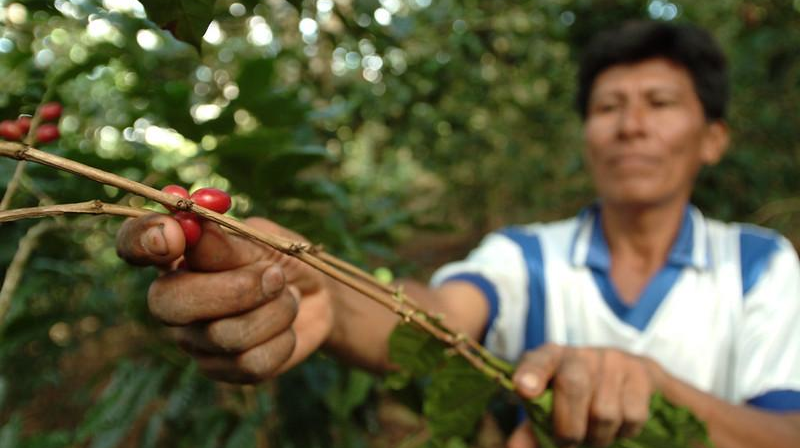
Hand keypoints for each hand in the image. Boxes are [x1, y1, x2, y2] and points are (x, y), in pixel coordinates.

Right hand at [116, 213, 333, 382]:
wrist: (319, 298)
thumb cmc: (283, 261)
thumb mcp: (264, 241)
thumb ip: (230, 240)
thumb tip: (194, 224)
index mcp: (178, 256)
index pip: (134, 243)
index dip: (142, 239)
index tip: (174, 234)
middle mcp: (174, 299)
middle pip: (168, 303)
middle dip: (231, 290)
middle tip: (275, 275)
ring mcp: (194, 339)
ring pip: (221, 336)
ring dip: (273, 311)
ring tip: (287, 296)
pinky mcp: (222, 370)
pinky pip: (249, 364)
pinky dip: (282, 340)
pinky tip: (286, 326)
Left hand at [508, 343, 660, 447]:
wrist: (633, 385)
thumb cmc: (581, 402)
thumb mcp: (553, 411)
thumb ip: (531, 430)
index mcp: (550, 359)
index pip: (537, 361)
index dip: (531, 374)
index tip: (524, 389)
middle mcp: (581, 354)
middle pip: (572, 386)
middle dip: (569, 427)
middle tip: (569, 442)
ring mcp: (613, 359)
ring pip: (604, 411)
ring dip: (599, 436)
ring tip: (595, 435)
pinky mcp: (643, 371)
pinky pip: (632, 415)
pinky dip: (624, 432)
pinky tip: (618, 426)